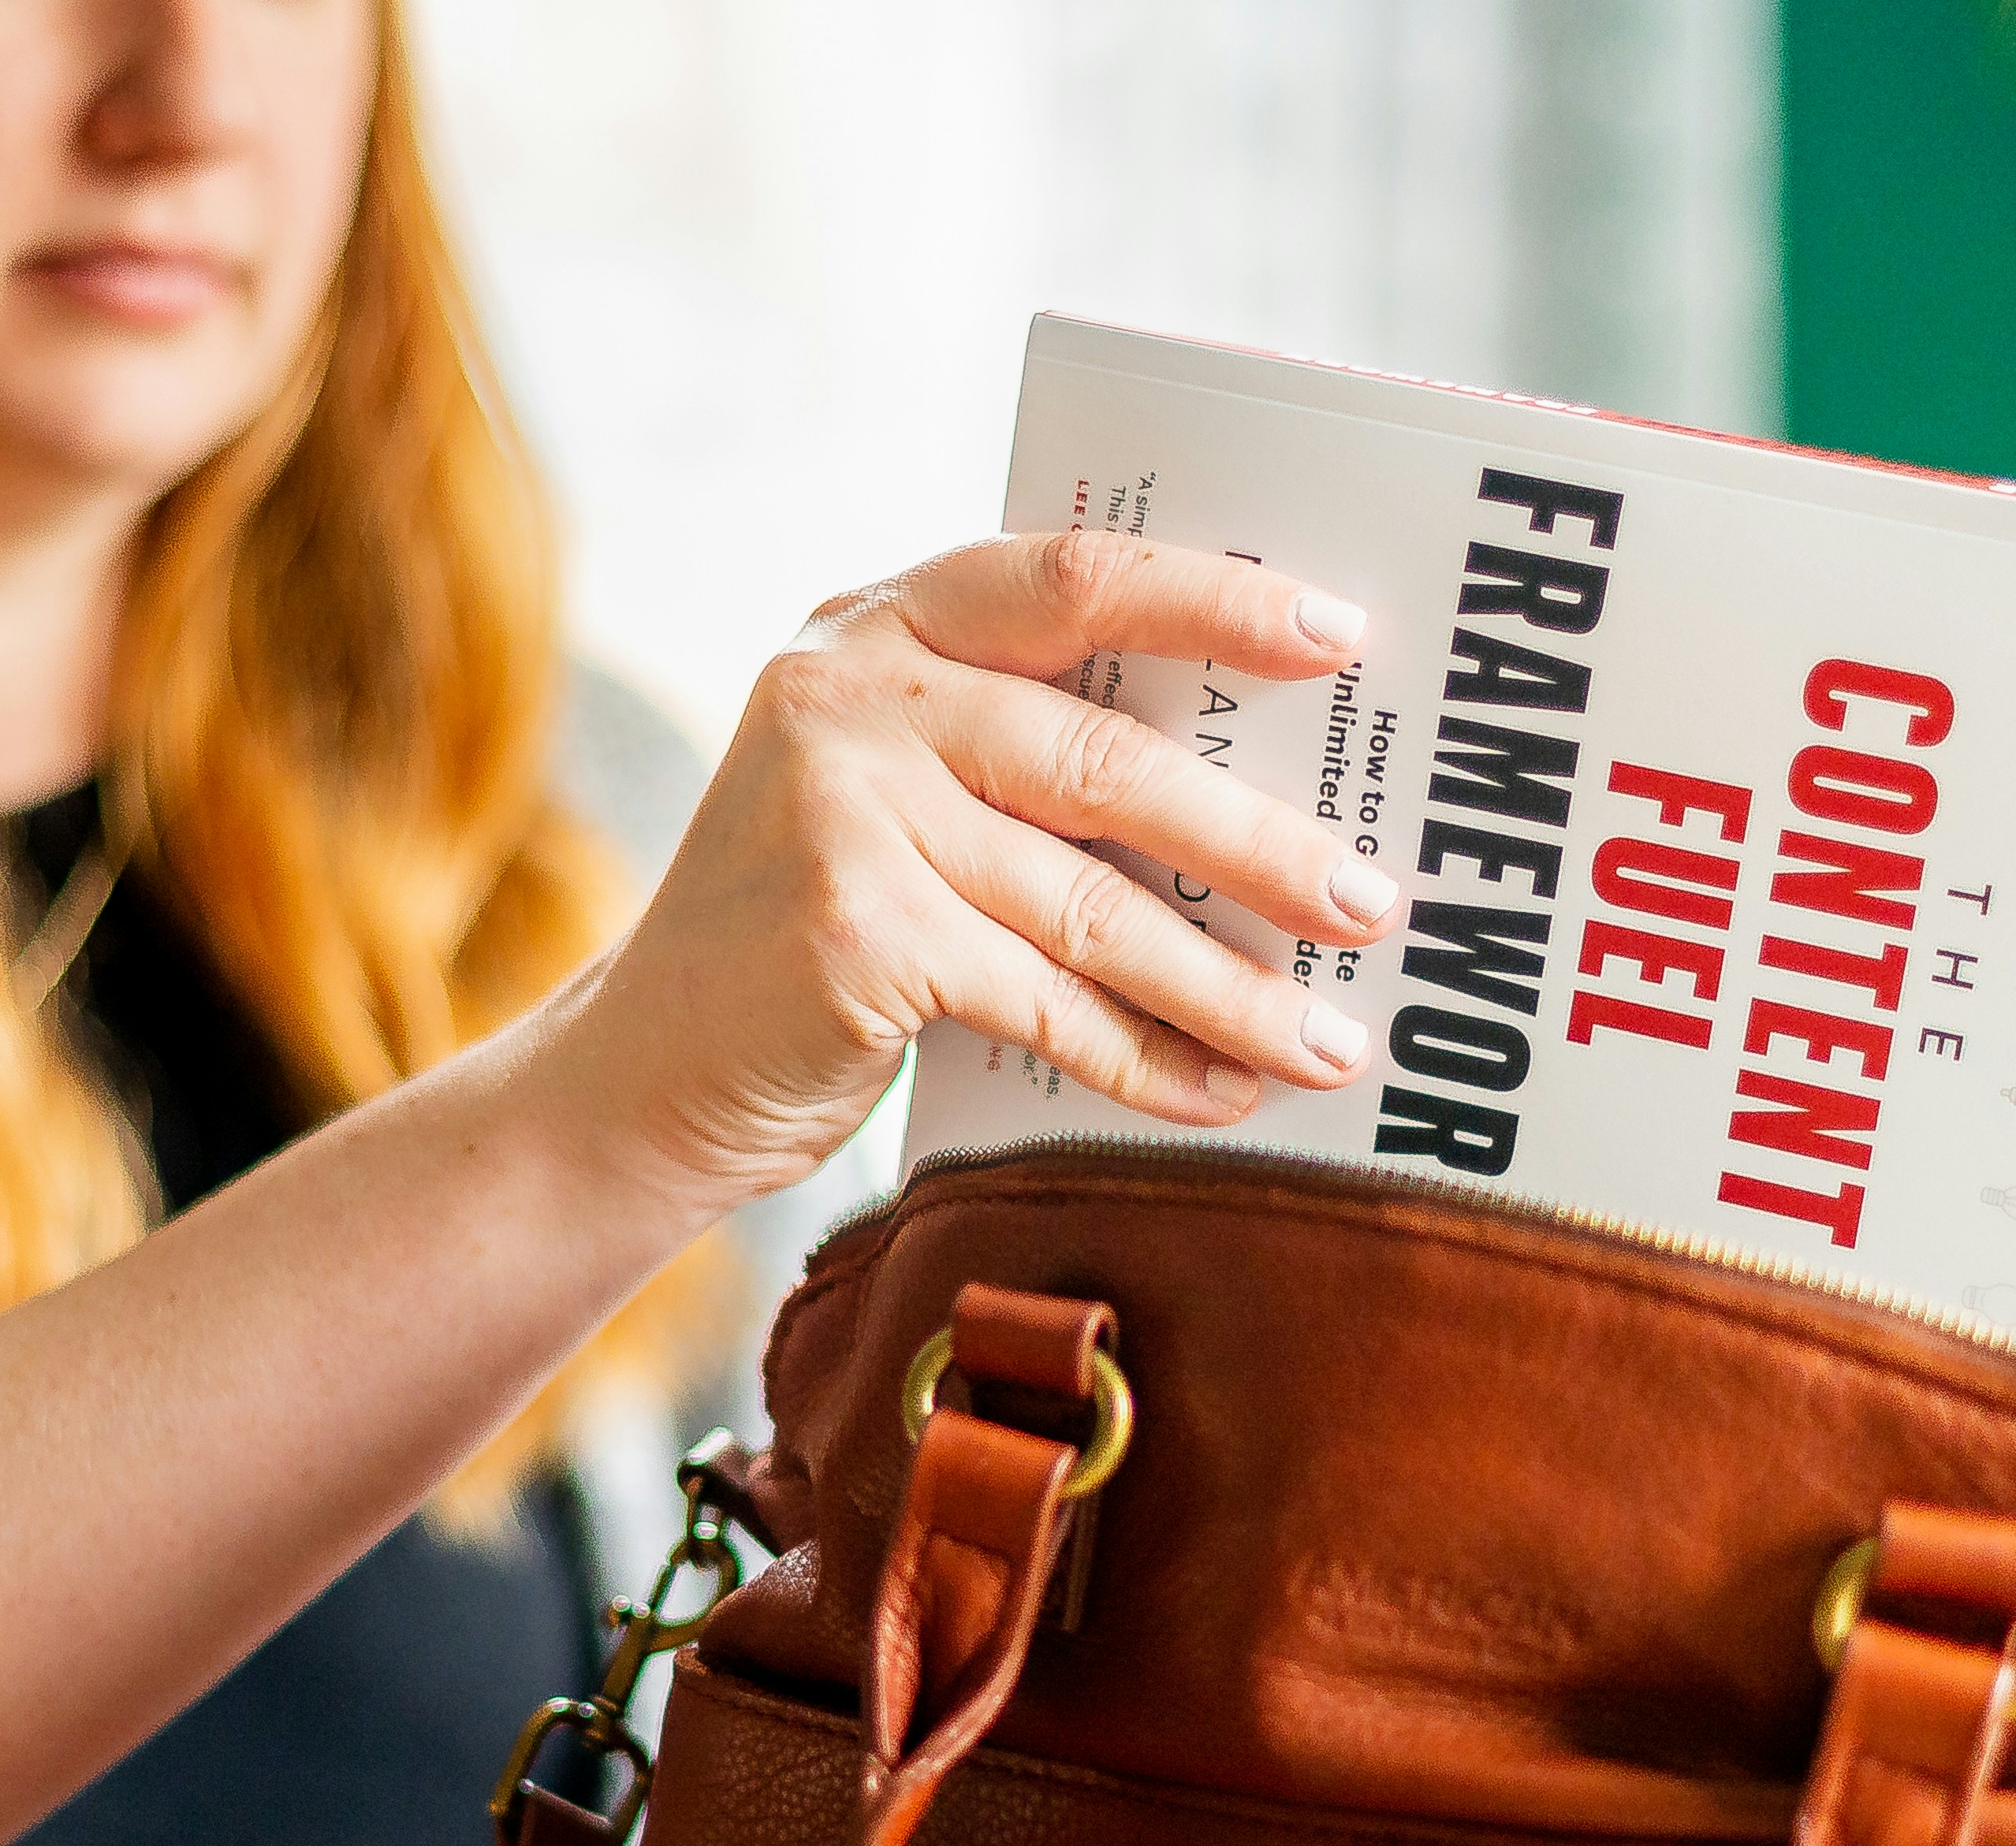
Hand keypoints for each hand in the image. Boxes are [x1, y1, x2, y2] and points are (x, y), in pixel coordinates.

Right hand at [557, 532, 1395, 1219]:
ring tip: (1331, 1042)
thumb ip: (1031, 756)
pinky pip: (1046, 1001)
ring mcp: (840, 808)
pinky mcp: (850, 932)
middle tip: (1374, 905)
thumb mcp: (907, 796)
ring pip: (1091, 903)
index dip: (1216, 598)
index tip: (1344, 633)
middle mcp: (851, 691)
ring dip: (1229, 985)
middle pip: (1108, 760)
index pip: (1074, 576)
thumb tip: (1271, 792)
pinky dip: (1147, 1062)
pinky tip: (1222, 1099)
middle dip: (1260, 843)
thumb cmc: (816, 931)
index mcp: (885, 622)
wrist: (642, 1072)